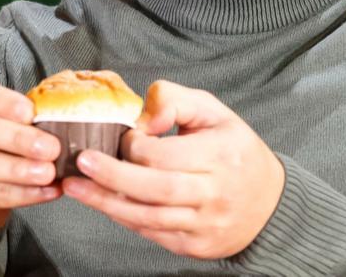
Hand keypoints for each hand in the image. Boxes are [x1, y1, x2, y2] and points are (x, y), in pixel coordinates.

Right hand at [0, 76, 62, 234]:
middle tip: (51, 148)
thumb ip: (30, 119)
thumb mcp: (3, 126)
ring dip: (20, 169)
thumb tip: (76, 115)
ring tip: (49, 172)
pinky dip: (24, 194)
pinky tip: (49, 191)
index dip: (1, 100)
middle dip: (19, 138)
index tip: (29, 111)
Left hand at [62, 80, 284, 258]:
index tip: (124, 137)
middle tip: (82, 163)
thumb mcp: (214, 112)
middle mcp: (215, 193)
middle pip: (155, 188)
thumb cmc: (234, 151)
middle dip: (113, 176)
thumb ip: (175, 100)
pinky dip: (124, 218)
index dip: (137, 146)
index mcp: (221, 155)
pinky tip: (102, 203)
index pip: (167, 155)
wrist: (269, 203)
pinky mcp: (195, 246)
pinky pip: (152, 233)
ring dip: (107, 203)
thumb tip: (144, 118)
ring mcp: (205, 224)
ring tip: (76, 187)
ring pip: (148, 216)